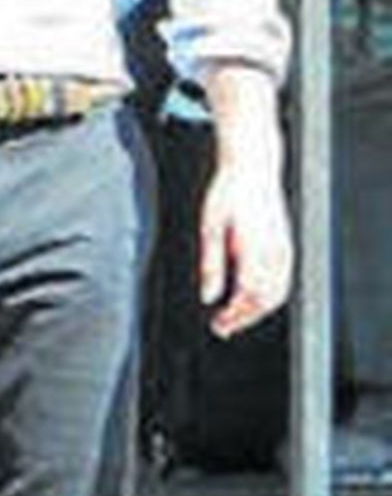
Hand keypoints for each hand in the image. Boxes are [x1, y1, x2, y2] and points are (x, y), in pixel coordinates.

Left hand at [199, 152, 293, 338]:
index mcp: (254, 246)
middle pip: (267, 300)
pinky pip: (284, 280)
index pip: (250, 296)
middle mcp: (274, 250)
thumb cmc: (227, 193)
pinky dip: (268, 296)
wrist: (253, 168)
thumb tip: (208, 298)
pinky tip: (248, 298)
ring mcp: (284, 247)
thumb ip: (210, 264)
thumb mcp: (209, 226)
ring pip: (279, 293)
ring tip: (233, 317)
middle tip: (222, 327)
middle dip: (245, 319)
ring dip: (256, 310)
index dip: (236, 316)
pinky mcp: (287, 244)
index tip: (218, 325)